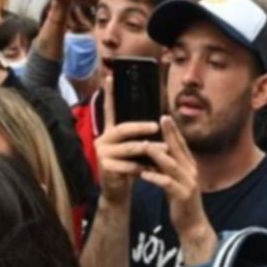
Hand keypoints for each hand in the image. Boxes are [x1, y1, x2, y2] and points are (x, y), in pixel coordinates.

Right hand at [95, 73, 160, 203]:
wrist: (117, 190)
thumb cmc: (128, 165)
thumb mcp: (132, 147)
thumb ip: (137, 135)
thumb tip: (156, 120)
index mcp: (110, 131)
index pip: (110, 109)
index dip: (109, 94)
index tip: (110, 77)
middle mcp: (103, 139)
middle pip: (123, 128)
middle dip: (140, 127)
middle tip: (156, 126)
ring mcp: (102, 153)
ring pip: (128, 148)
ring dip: (148, 148)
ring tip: (164, 148)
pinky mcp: (105, 168)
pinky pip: (126, 165)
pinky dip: (140, 167)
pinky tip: (149, 169)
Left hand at [141, 115, 208, 240]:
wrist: (193, 225)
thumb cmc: (181, 202)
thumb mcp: (175, 181)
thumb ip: (167, 168)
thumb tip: (154, 153)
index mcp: (190, 167)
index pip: (181, 145)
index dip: (174, 131)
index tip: (165, 116)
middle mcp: (191, 172)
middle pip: (179, 149)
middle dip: (170, 134)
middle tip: (161, 119)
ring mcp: (188, 184)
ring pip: (172, 165)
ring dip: (158, 155)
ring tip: (146, 146)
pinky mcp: (182, 196)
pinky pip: (167, 184)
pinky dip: (156, 177)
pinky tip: (144, 174)